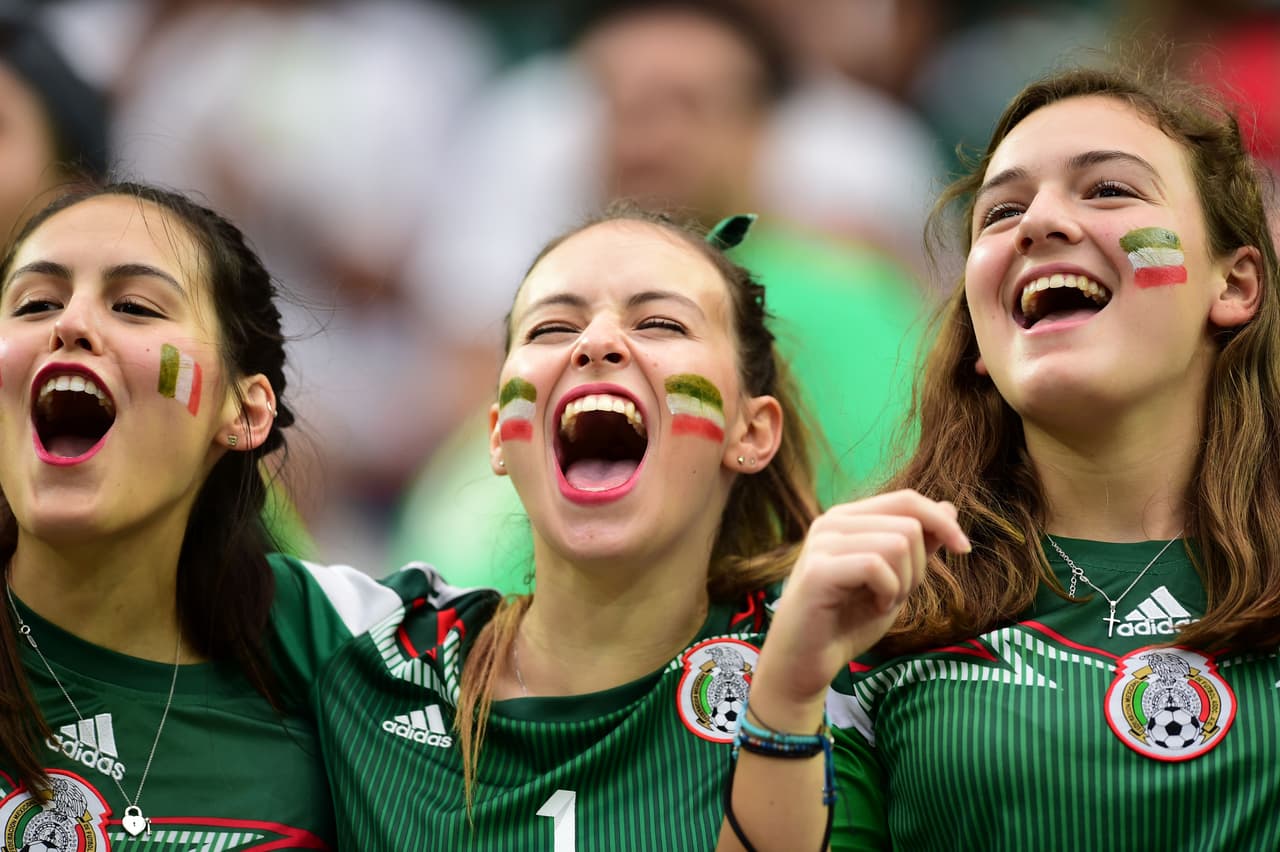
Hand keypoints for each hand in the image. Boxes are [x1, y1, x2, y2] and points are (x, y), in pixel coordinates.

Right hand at [749, 490, 969, 724]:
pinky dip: (888, 592)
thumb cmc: (846, 622)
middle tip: (897, 595)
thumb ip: (918, 546)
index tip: (963, 549)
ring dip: (904, 582)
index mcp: (848, 518)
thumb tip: (950, 507)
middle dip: (920, 567)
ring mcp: (822, 542)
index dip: (942, 520)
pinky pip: (877, 566)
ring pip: (898, 543)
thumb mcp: (896, 580)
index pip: (906, 499)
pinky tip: (874, 607)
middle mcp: (832, 521)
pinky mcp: (819, 569)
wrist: (806, 662)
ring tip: (883, 602)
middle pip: (909, 523)